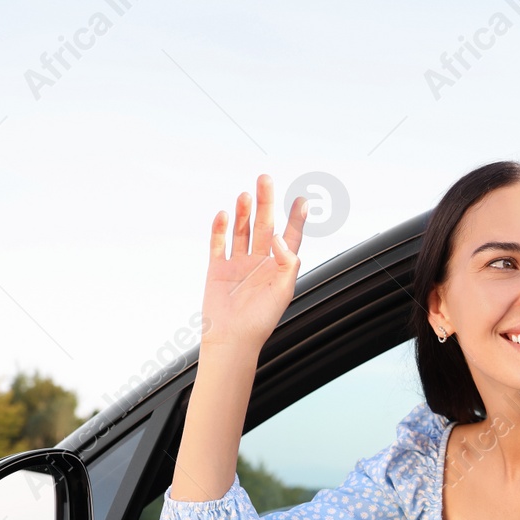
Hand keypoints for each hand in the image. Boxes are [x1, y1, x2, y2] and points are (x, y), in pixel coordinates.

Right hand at [200, 174, 307, 354]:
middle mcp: (259, 262)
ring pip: (241, 231)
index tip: (301, 200)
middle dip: (265, 203)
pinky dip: (219, 228)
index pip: (290, 237)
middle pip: (264, 226)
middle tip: (265, 179)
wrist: (232, 339)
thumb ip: (287, 263)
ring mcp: (237, 263)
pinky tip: (223, 214)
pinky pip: (218, 244)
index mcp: (278, 268)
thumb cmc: (260, 321)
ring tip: (245, 194)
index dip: (295, 219)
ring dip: (243, 212)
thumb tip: (281, 239)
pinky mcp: (217, 268)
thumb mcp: (283, 291)